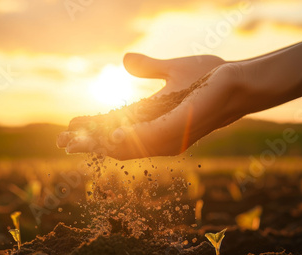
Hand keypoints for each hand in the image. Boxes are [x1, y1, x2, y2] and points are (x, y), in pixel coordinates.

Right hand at [57, 53, 240, 159]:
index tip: (70, 128)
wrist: (238, 80)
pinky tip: (108, 136)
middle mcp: (157, 135)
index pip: (116, 129)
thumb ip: (148, 69)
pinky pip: (147, 139)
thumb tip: (124, 61)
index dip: (93, 130)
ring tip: (75, 141)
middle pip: (115, 144)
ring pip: (125, 146)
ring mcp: (168, 136)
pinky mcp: (179, 131)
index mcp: (152, 121)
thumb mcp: (170, 71)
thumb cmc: (210, 77)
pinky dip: (126, 140)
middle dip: (89, 144)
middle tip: (63, 141)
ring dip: (99, 145)